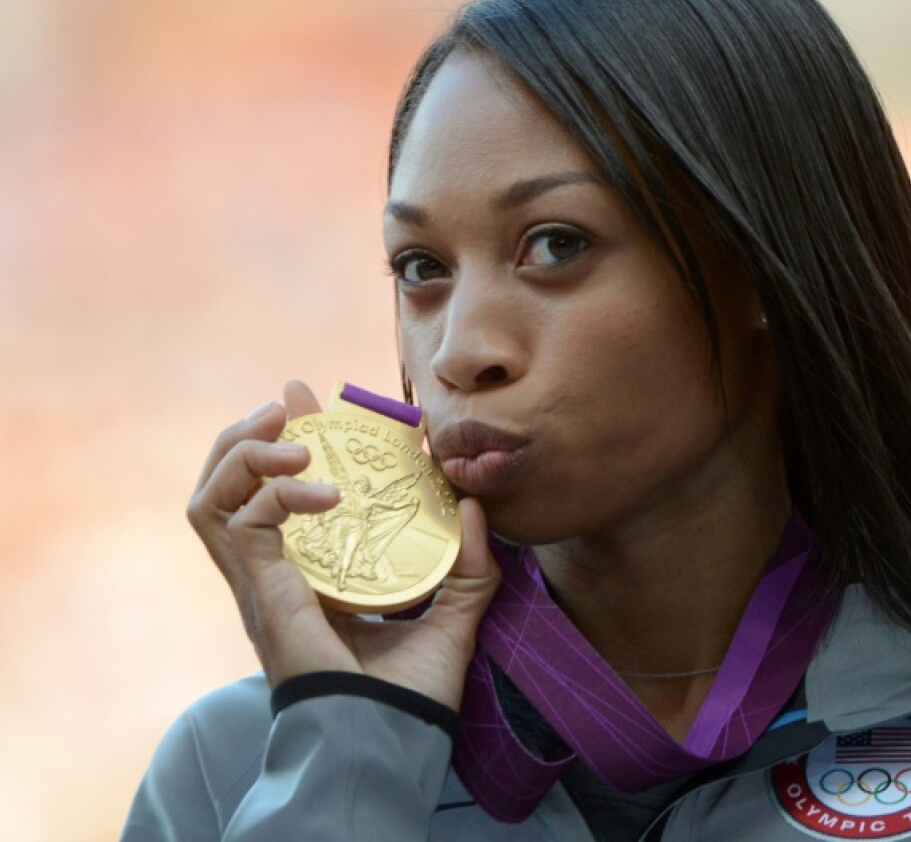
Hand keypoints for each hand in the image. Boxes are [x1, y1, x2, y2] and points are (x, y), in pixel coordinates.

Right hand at [186, 379, 500, 710]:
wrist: (391, 737)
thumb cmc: (411, 695)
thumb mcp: (454, 616)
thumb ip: (468, 566)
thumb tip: (474, 506)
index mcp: (308, 578)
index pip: (274, 497)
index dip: (283, 446)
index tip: (310, 402)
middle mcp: (274, 576)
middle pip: (226, 489)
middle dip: (248, 433)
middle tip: (288, 400)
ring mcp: (261, 583)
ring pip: (209, 500)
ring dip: (243, 452)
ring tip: (292, 432)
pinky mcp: (261, 590)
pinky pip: (240, 523)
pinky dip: (274, 491)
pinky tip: (323, 490)